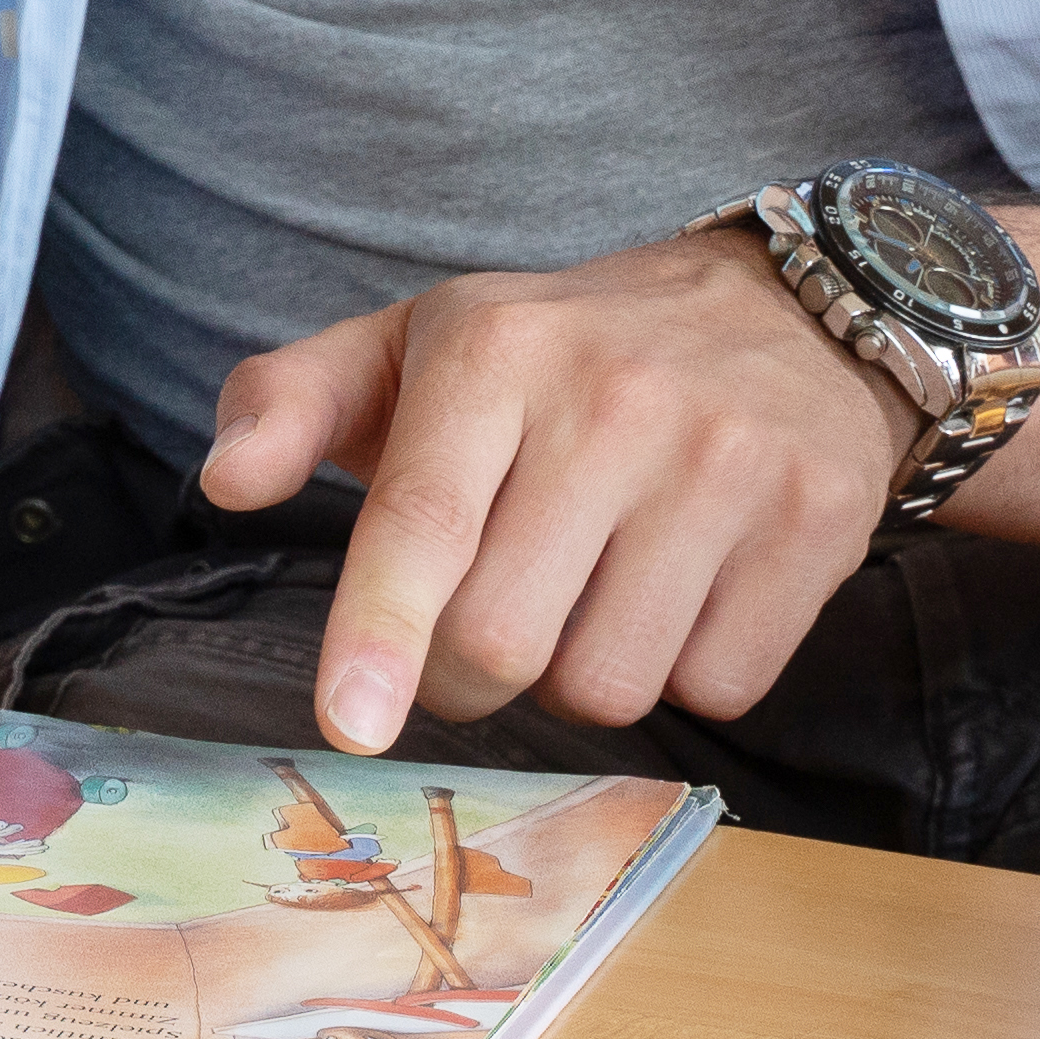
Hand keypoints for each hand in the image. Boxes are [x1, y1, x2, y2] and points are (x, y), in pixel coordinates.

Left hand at [198, 232, 910, 755]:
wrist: (790, 314)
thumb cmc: (567, 354)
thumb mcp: (419, 344)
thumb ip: (292, 402)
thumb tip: (224, 480)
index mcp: (496, 351)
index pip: (423, 519)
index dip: (378, 632)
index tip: (350, 724)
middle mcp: (616, 400)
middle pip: (502, 641)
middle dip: (469, 675)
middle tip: (487, 624)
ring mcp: (727, 462)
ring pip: (608, 685)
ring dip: (583, 675)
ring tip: (598, 587)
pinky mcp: (815, 522)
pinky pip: (716, 689)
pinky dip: (687, 671)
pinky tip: (687, 588)